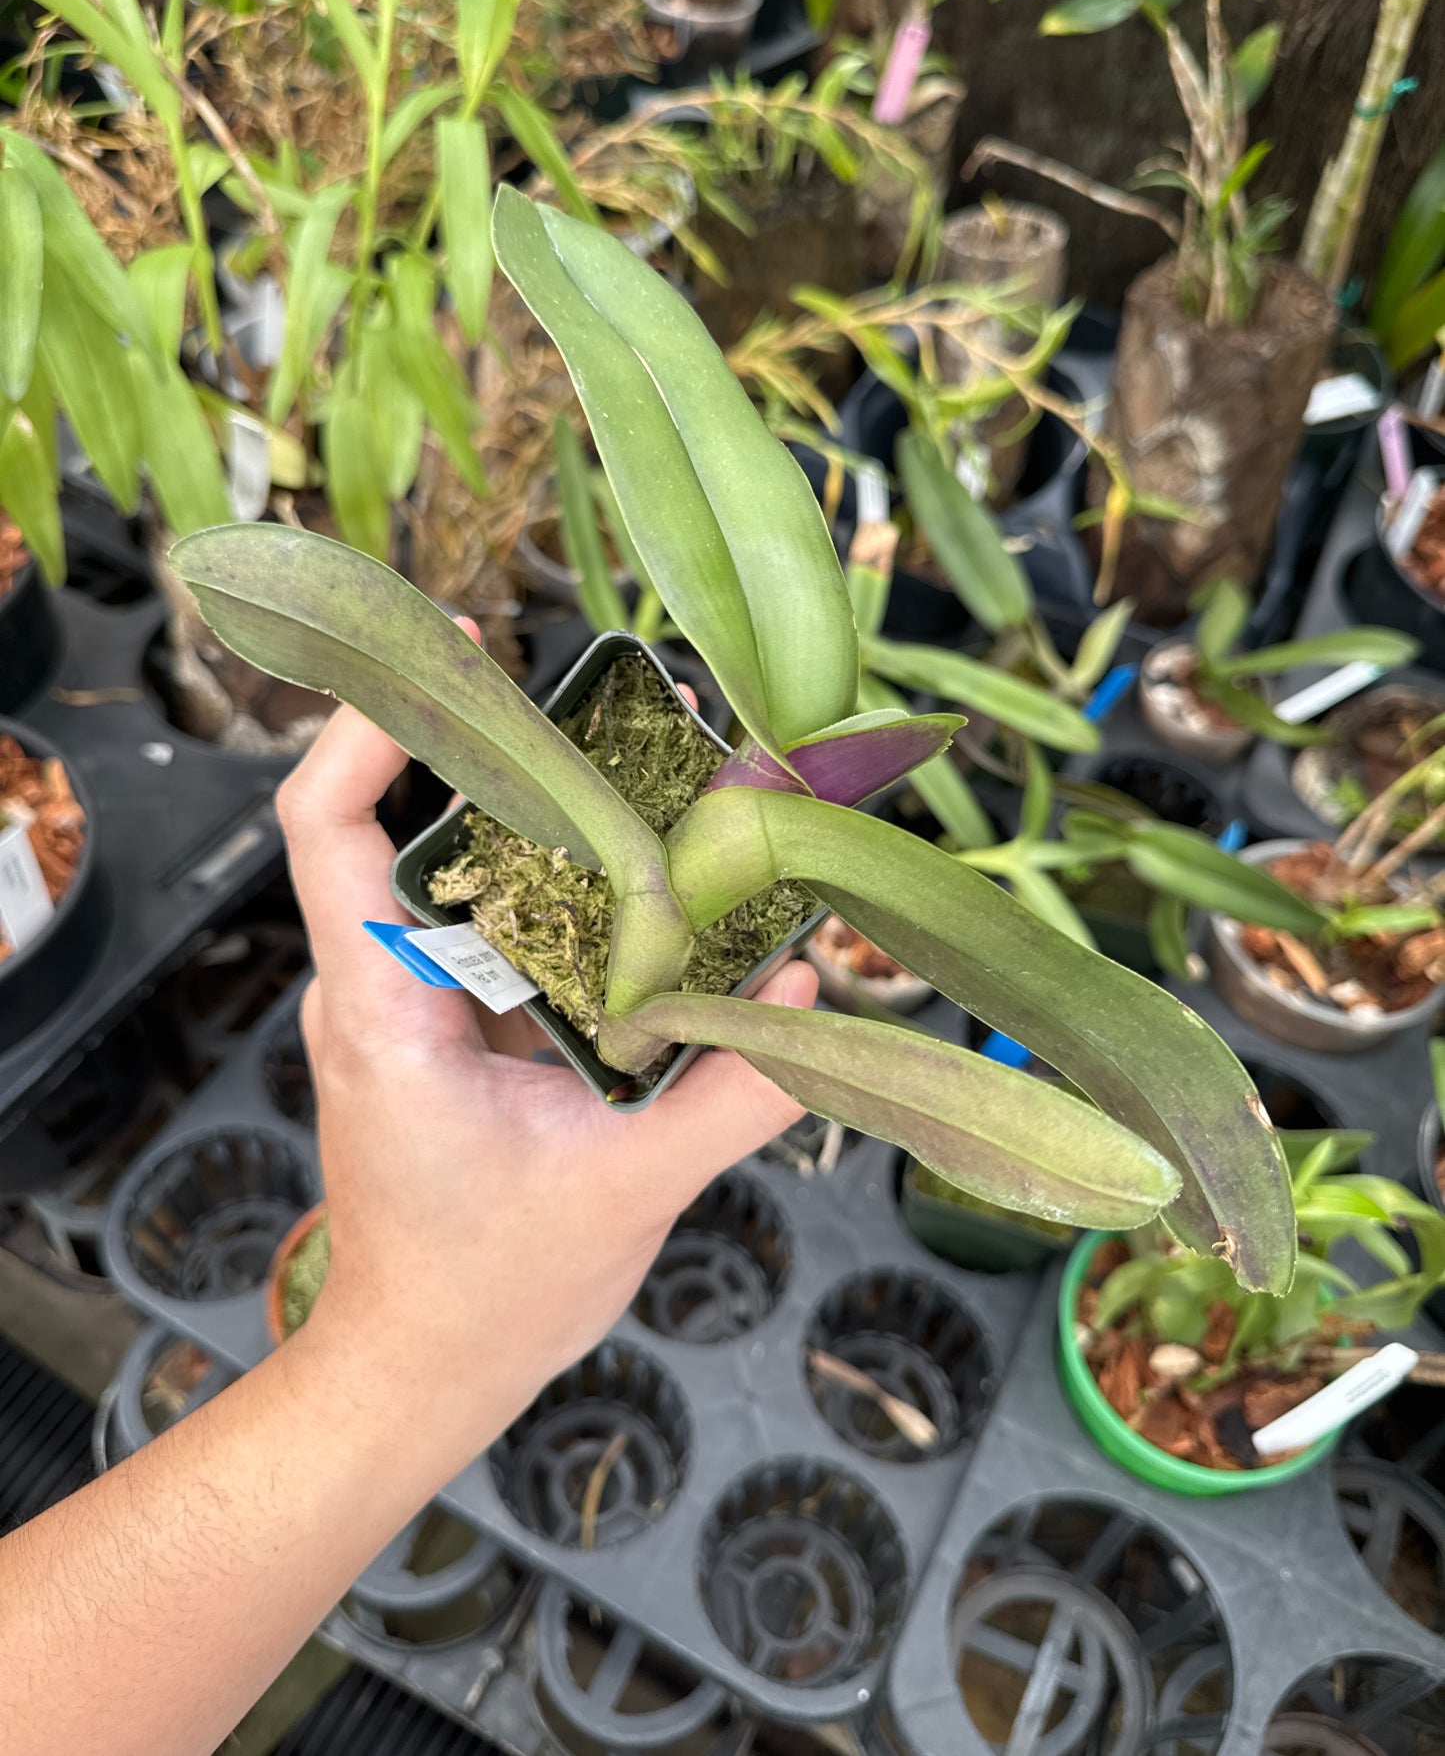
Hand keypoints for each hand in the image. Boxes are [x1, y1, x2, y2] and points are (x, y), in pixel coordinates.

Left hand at [280, 690, 816, 1462]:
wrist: (422, 1366)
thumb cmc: (486, 1294)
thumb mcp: (627, 1190)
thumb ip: (732, 1088)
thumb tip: (813, 987)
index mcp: (387, 1010)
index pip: (331, 824)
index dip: (373, 719)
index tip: (452, 651)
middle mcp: (378, 989)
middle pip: (407, 818)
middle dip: (497, 746)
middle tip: (605, 705)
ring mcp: (404, 1007)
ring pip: (453, 871)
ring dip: (534, 816)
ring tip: (638, 776)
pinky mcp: (440, 1030)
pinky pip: (488, 928)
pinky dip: (554, 888)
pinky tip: (637, 880)